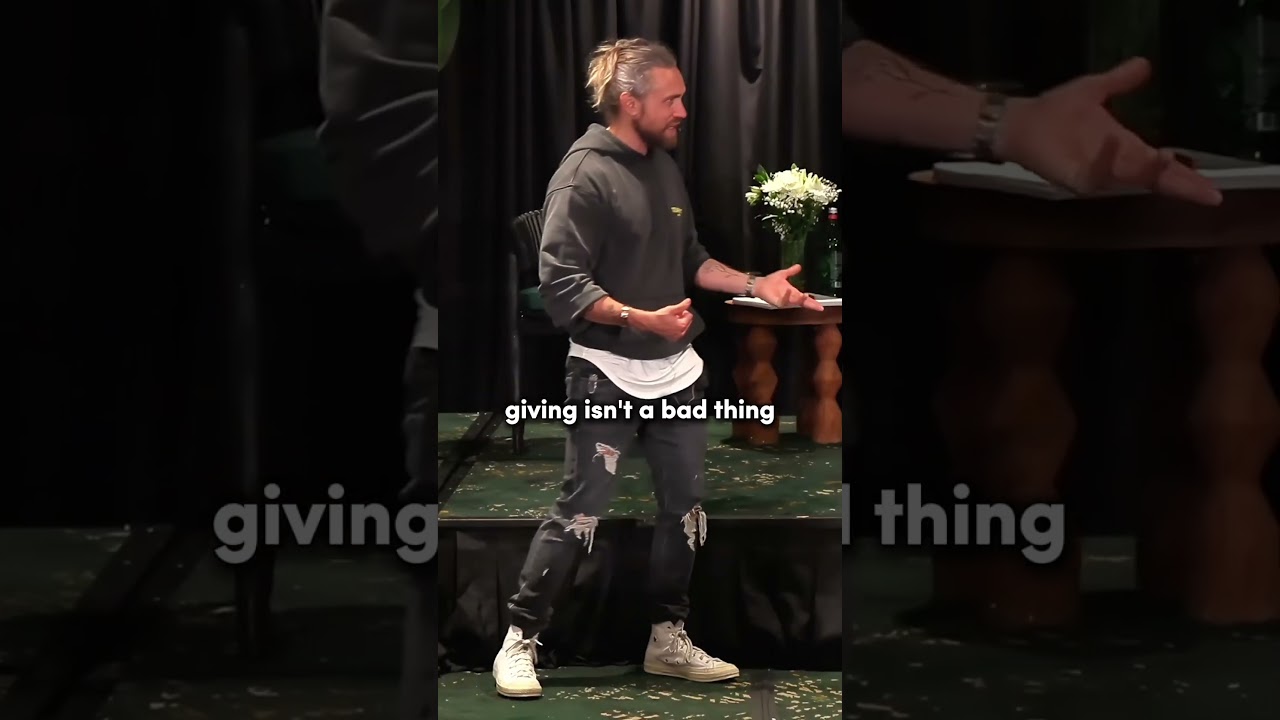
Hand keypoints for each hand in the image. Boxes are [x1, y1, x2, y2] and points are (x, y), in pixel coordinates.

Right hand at [633, 298, 693, 341]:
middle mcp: (680, 333)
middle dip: (682, 317)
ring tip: (670, 319)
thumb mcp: (672, 309)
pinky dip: (676, 327)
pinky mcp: (672, 338)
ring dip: (679, 322)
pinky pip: (678, 331)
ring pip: (683, 326)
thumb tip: (688, 301)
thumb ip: (682, 305)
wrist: (650, 322)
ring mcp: (676, 336)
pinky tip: (669, 324)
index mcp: (682, 326)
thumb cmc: (659, 317)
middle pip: (687, 322)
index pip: (689, 316)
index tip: (677, 310)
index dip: (684, 311)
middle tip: (673, 315)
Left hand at [754, 266, 823, 310]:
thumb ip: (791, 271)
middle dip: (810, 304)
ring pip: (794, 303)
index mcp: (793, 292)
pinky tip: (789, 291)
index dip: (812, 302)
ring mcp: (784, 301)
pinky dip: (787, 297)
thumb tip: (799, 266)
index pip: (805, 298)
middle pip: (802, 303)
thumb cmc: (770, 281)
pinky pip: (783, 301)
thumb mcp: (783, 274)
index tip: (820, 305)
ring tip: (806, 296)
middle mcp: (790, 298)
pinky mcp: (777, 302)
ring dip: (800, 300)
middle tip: (818, 306)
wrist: (759, 284)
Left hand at [994, 58, 1221, 205]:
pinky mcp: (1073, 178)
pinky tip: (1114, 143)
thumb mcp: (1095, 89)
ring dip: (1148, 172)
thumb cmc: (1055, 110)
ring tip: (1169, 161)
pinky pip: (1093, 176)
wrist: (1019, 121)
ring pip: (1129, 179)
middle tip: (1208, 192)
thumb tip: (1145, 65)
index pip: (1162, 165)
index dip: (1186, 175)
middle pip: (1154, 179)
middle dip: (1180, 184)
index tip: (1213, 187)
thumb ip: (1120, 81)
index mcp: (1124, 147)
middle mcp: (1115, 164)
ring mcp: (1094, 174)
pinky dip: (1105, 162)